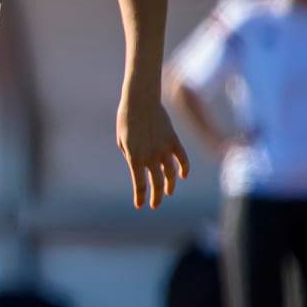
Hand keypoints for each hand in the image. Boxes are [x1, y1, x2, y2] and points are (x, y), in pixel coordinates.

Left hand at [117, 94, 190, 208]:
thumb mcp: (122, 141)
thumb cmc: (126, 120)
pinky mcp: (173, 140)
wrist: (140, 101)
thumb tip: (140, 165)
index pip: (139, 184)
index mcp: (134, 158)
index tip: (140, 205)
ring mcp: (164, 149)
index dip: (141, 196)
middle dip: (157, 197)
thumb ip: (131, 156)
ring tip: (168, 192)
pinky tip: (183, 176)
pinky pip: (182, 158)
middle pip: (157, 183)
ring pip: (171, 174)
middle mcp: (151, 156)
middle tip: (155, 205)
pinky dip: (184, 168)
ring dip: (170, 185)